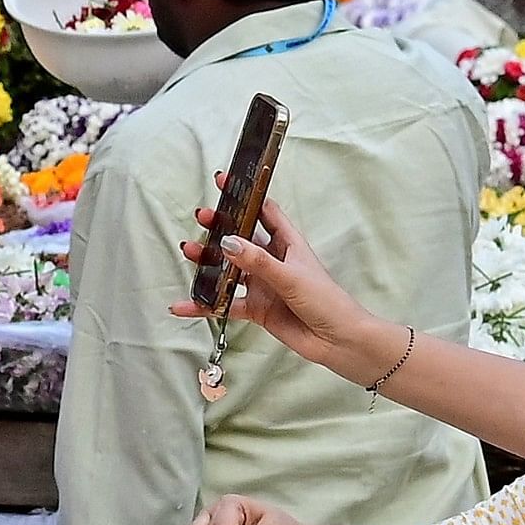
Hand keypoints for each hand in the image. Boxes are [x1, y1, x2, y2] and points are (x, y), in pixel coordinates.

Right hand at [171, 188, 383, 375]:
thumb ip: (258, 261)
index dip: (247, 196)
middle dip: (220, 227)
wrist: (336, 341)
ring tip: (190, 252)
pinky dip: (206, 305)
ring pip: (229, 269)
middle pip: (241, 238)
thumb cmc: (327, 302)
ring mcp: (263, 284)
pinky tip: (187, 304)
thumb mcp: (291, 276)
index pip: (264, 211)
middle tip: (202, 218)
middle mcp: (273, 261)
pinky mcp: (256, 308)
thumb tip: (229, 242)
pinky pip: (225, 304)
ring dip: (209, 262)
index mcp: (288, 244)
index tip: (226, 183)